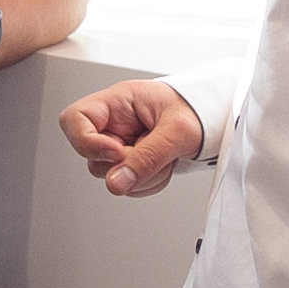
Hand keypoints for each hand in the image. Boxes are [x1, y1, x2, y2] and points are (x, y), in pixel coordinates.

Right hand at [61, 78, 205, 198]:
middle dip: (124, 165)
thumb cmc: (197, 110)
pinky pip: (127, 186)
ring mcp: (119, 145)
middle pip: (91, 156)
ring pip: (110, 177)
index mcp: (117, 102)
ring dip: (141, 177)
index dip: (87, 141)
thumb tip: (115, 183)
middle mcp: (112, 124)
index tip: (117, 152)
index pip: (74, 119)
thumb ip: (147, 157)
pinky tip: (164, 166)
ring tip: (166, 158)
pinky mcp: (129, 164)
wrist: (214, 120)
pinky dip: (149, 183)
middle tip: (154, 154)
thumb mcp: (177, 131)